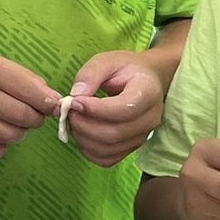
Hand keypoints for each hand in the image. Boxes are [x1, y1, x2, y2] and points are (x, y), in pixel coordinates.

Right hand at [0, 49, 60, 164]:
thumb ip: (22, 78)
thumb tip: (52, 101)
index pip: (25, 87)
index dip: (47, 100)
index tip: (54, 104)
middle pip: (19, 115)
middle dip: (36, 118)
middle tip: (34, 114)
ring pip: (8, 136)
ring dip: (20, 132)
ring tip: (13, 122)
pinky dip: (1, 148)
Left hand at [64, 52, 163, 166]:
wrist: (146, 81)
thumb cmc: (126, 69)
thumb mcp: (108, 60)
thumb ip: (91, 74)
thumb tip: (75, 95)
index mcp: (148, 93)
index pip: (122, 109)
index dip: (94, 109)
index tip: (74, 101)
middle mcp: (150, 119)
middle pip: (114, 133)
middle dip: (84, 125)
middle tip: (69, 111)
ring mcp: (142, 136)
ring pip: (108, 149)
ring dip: (83, 138)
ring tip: (74, 120)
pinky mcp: (132, 148)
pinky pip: (108, 159)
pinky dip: (89, 150)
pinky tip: (82, 133)